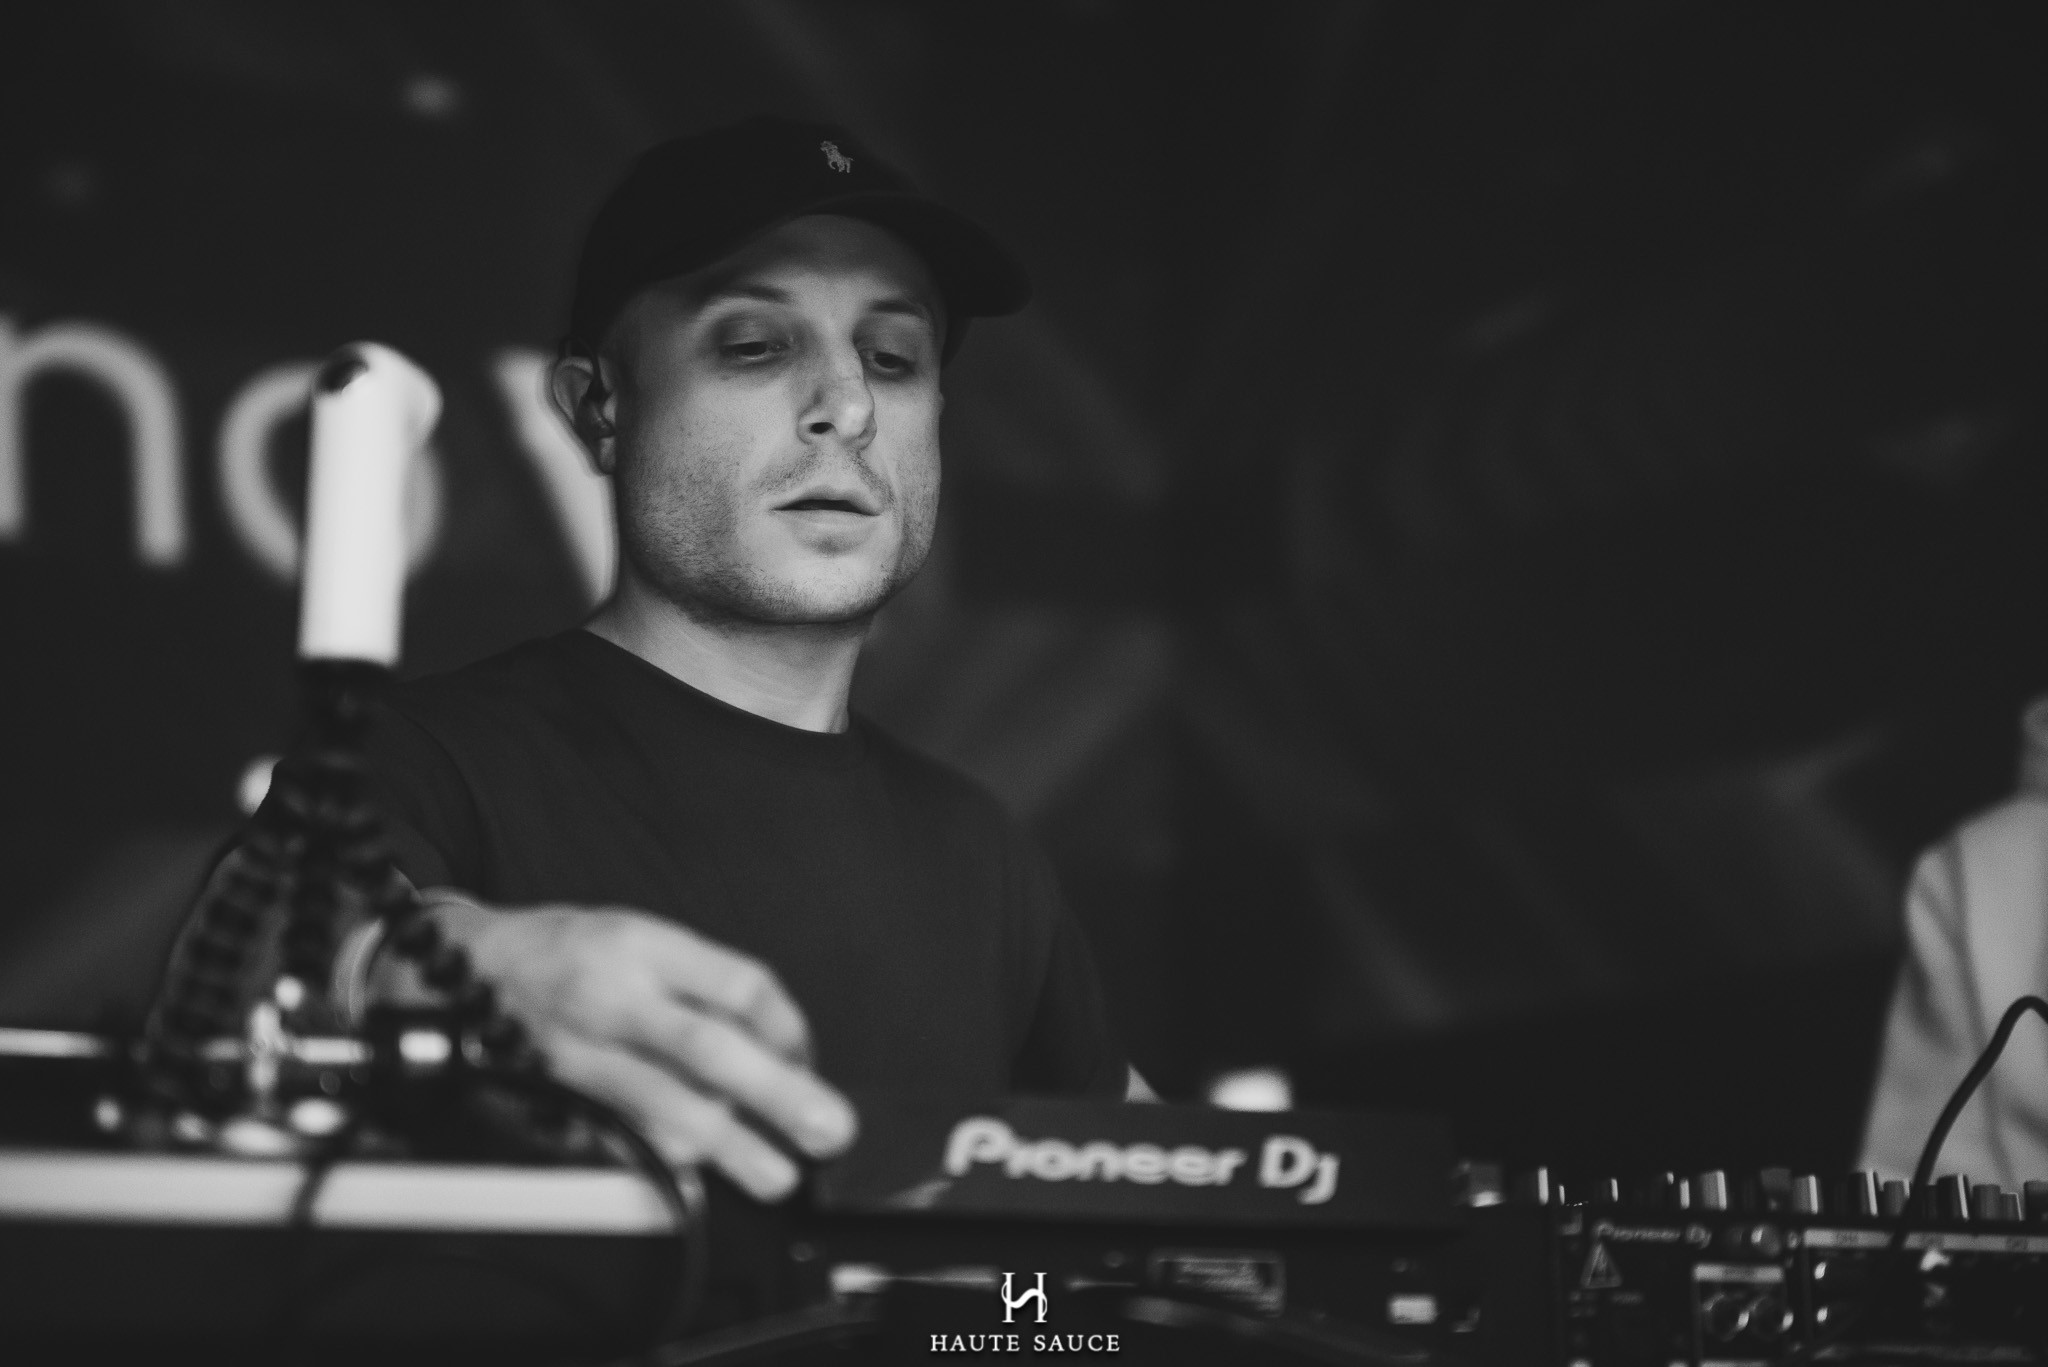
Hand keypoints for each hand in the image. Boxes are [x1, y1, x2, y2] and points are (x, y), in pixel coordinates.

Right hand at [402, 895, 856, 1200]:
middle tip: (826, 1128)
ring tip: (777, 1173)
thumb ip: (708, 983)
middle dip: (776, 1094)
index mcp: (643, 946)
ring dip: (729, 1146)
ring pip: (662, 1105)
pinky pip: (622, 1134)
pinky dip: (670, 1155)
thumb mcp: (646, 935)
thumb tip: (781, 1044)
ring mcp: (580, 1053)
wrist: (474, 969)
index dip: (787, 1027)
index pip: (736, 985)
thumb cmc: (574, 952)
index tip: (807, 1056)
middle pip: (708, 1048)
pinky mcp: (556, 1097)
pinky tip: (706, 1169)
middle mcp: (612, 998)